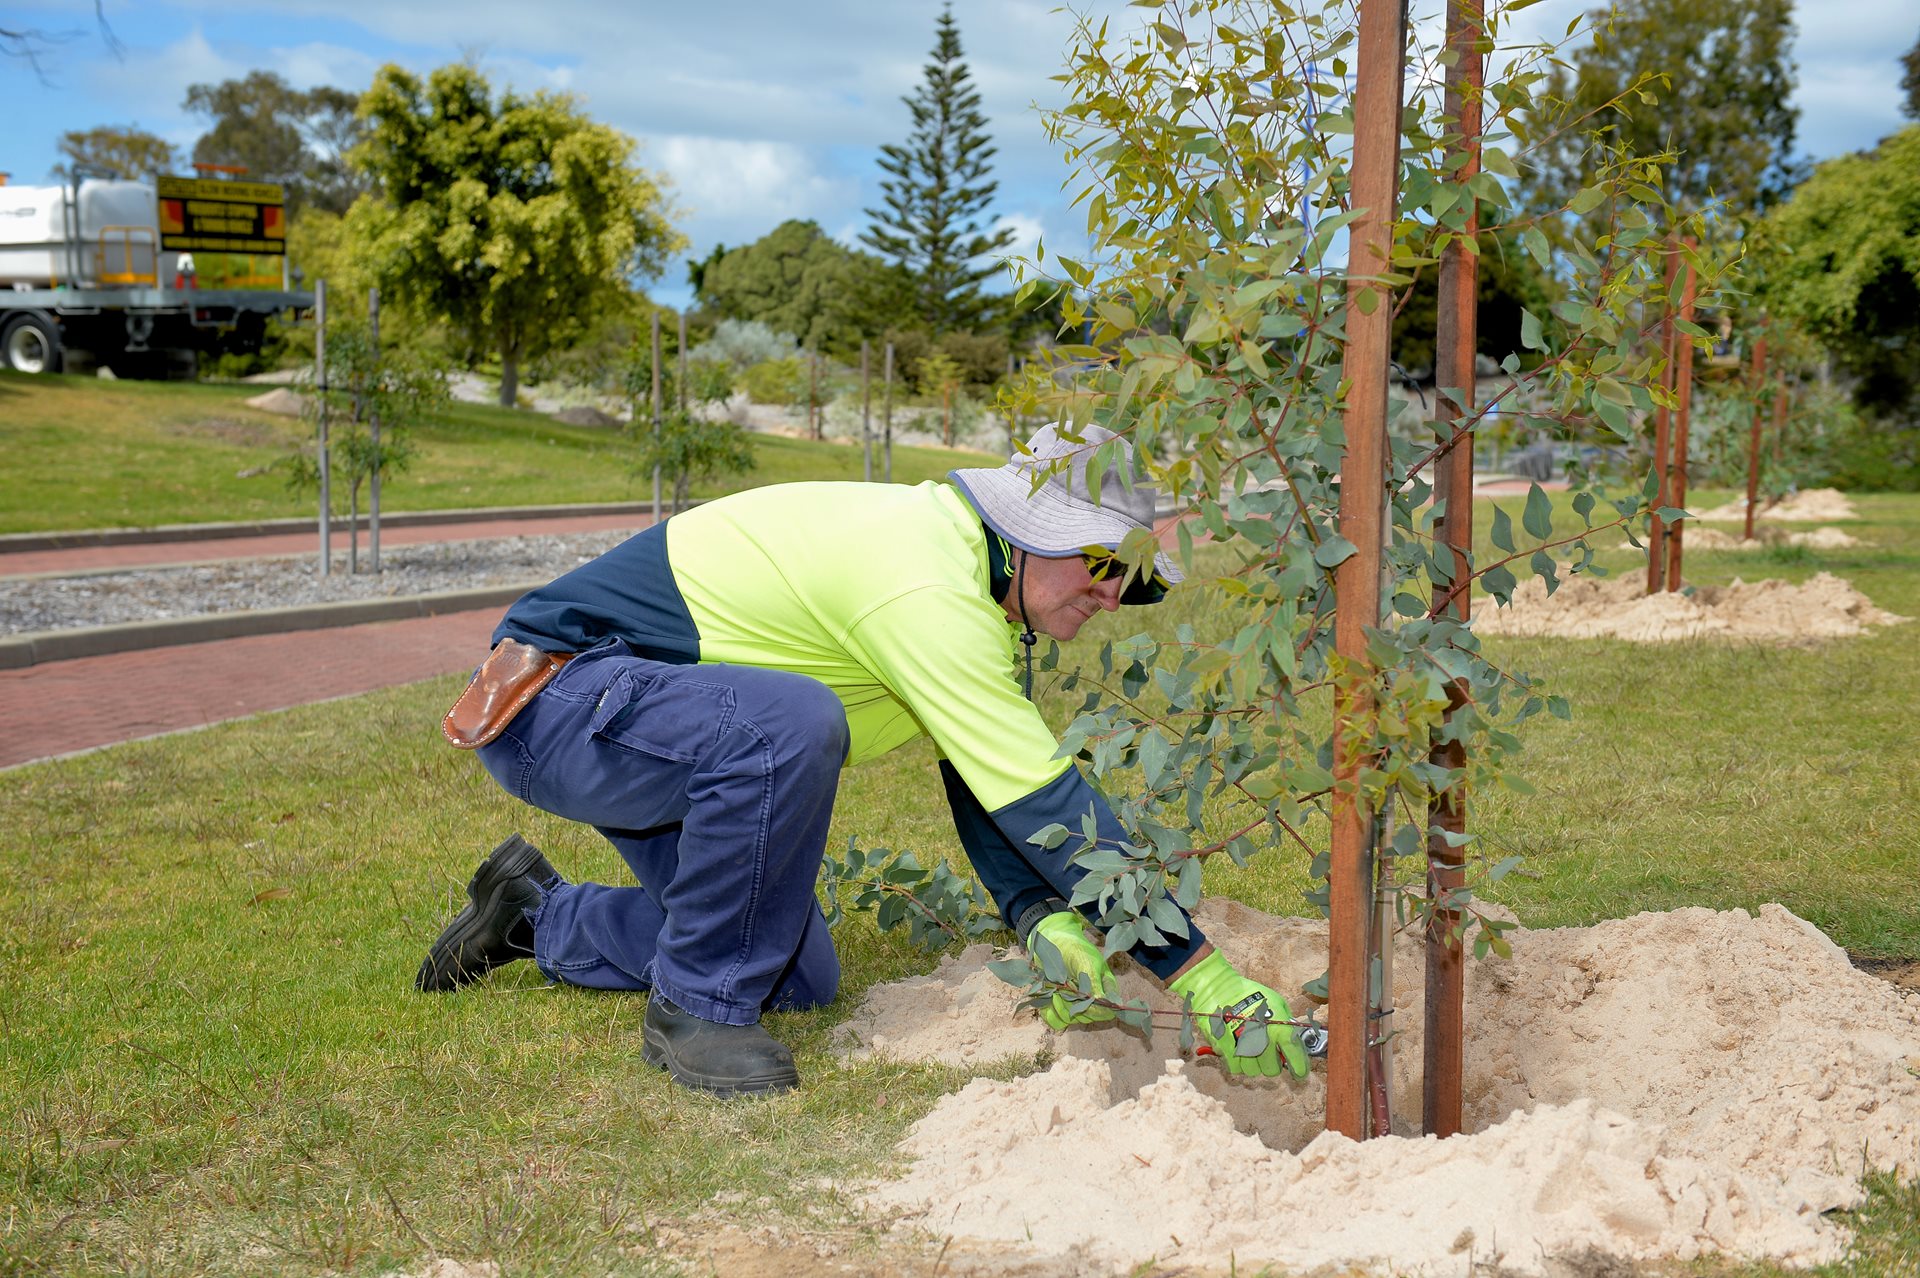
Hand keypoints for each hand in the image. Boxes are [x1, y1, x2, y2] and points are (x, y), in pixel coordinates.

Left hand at [1026, 910, 1117, 1031]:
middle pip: (1088, 1018)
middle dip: (1074, 1005)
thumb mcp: (1086, 961)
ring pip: (1071, 1020)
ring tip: (1054, 989)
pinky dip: (1049, 1013)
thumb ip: (1093, 981)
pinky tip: (1046, 999)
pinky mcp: (1058, 1005)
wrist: (1051, 939)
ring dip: (1060, 1007)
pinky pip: (1056, 1021)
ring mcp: (1074, 1003)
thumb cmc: (1074, 947)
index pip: (1107, 1011)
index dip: (1096, 1010)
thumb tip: (1101, 1001)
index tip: (1082, 998)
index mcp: (1105, 988)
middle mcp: (1091, 999)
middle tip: (1064, 987)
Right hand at [1166, 949, 1308, 1078]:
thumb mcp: (1276, 1002)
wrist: (1220, 988)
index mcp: (1278, 1029)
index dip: (1299, 1068)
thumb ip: (1286, 1023)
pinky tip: (1238, 1049)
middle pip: (1272, 1070)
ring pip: (1253, 1071)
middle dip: (1273, 1063)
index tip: (1299, 1072)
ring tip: (1251, 1049)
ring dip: (1254, 1063)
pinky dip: (1238, 1062)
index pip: (1294, 1057)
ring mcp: (1243, 1048)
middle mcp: (1262, 1041)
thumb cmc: (1249, 993)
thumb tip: (1292, 1040)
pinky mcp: (1225, 1051)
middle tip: (1269, 1053)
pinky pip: (1236, 1068)